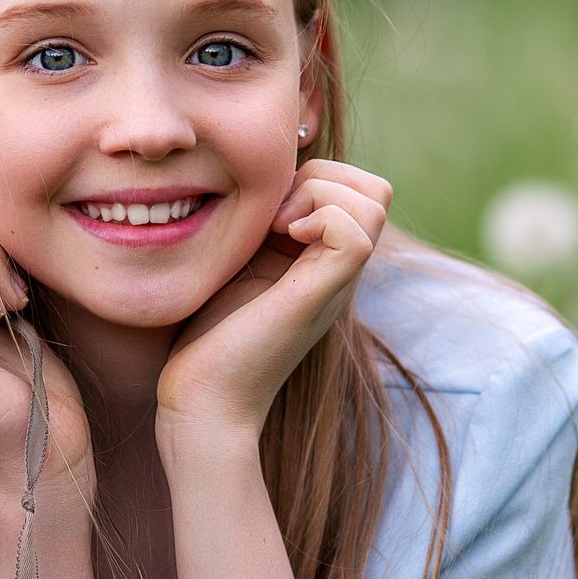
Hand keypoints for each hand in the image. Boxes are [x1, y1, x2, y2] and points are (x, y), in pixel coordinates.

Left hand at [156, 160, 389, 439]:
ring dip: (320, 194)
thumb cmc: (206, 338)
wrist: (203, 400)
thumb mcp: (237, 266)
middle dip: (321, 178)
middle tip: (275, 216)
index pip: (356, 188)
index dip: (314, 178)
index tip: (267, 209)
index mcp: (319, 261)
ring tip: (277, 228)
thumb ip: (257, 231)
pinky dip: (322, 217)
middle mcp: (337, 270)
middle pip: (374, 189)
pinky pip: (356, 233)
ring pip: (374, 201)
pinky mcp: (322, 296)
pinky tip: (283, 239)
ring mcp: (335, 283)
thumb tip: (256, 187)